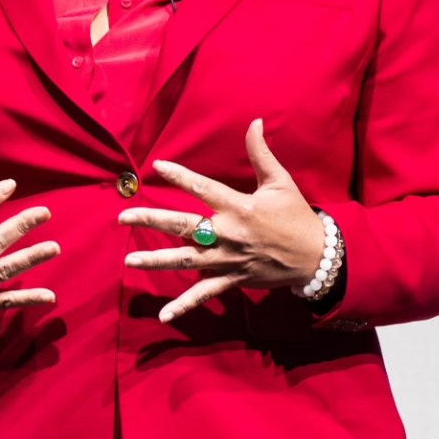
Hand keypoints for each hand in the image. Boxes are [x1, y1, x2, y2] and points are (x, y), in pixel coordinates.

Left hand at [118, 120, 332, 323]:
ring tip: (129, 261)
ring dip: (156, 261)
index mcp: (239, 208)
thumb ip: (261, 153)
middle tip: (123, 217)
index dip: (180, 176)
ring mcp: (228, 260)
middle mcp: (229, 234)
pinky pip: (204, 294)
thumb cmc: (296, 216)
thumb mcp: (280, 182)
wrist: (315, 256)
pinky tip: (163, 316)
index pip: (203, 189)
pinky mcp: (231, 280)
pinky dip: (184, 306)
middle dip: (152, 220)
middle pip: (183, 226)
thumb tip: (255, 122)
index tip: (156, 167)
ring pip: (186, 261)